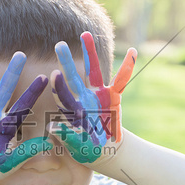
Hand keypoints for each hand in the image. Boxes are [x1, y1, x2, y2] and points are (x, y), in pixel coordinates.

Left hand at [49, 31, 135, 163]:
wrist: (106, 151)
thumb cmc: (88, 151)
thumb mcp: (77, 147)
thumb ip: (67, 137)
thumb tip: (52, 126)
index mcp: (72, 110)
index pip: (63, 96)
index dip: (59, 87)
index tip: (54, 74)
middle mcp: (83, 98)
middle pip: (73, 77)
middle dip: (66, 61)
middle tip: (59, 44)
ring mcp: (98, 95)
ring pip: (94, 71)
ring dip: (90, 53)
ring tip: (85, 33)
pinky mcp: (113, 96)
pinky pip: (122, 80)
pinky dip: (128, 66)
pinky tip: (132, 51)